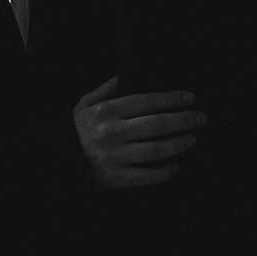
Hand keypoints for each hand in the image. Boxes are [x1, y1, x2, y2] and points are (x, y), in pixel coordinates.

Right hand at [74, 77, 205, 191]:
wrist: (55, 163)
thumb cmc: (73, 132)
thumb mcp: (83, 105)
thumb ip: (104, 91)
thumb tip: (121, 77)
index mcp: (106, 111)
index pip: (146, 101)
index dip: (171, 98)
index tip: (190, 97)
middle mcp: (112, 132)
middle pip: (157, 124)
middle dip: (184, 120)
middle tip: (201, 118)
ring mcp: (114, 157)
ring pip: (156, 150)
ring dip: (178, 144)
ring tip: (192, 140)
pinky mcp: (115, 178)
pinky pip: (146, 176)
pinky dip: (164, 172)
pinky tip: (175, 166)